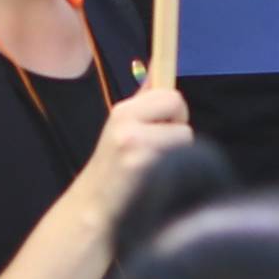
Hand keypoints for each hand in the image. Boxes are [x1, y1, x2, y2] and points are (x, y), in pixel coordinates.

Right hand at [78, 83, 193, 235]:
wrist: (93, 209)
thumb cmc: (112, 169)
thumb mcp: (121, 129)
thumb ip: (142, 102)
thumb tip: (158, 69)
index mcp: (122, 111)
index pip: (168, 93)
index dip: (173, 110)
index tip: (167, 123)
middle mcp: (127, 123)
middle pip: (178, 106)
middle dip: (177, 126)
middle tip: (160, 147)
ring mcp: (136, 146)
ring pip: (185, 135)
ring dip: (178, 151)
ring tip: (155, 166)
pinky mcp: (146, 168)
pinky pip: (182, 158)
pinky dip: (177, 168)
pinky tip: (156, 179)